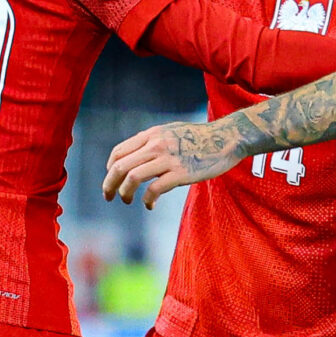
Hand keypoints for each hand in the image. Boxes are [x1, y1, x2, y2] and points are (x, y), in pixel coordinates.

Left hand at [103, 121, 239, 207]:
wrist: (227, 138)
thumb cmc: (201, 138)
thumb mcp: (172, 131)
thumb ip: (153, 141)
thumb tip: (136, 155)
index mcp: (152, 135)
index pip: (119, 152)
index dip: (109, 169)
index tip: (112, 180)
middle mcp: (156, 144)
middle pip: (120, 166)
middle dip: (109, 185)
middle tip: (108, 197)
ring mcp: (168, 159)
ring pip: (133, 178)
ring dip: (124, 193)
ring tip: (126, 201)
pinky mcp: (181, 173)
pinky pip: (154, 189)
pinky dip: (147, 200)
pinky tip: (150, 205)